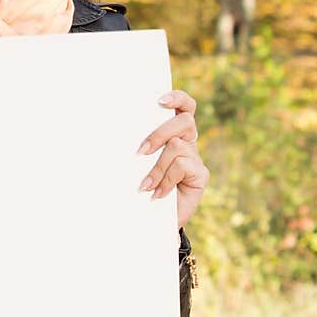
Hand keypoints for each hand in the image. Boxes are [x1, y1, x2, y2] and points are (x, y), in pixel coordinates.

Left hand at [136, 88, 209, 228]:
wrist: (155, 219)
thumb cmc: (141, 185)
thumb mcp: (136, 163)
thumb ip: (137, 146)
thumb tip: (115, 132)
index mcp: (174, 132)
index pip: (184, 106)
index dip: (177, 98)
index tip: (160, 100)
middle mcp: (187, 141)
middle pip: (184, 121)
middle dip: (160, 133)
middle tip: (141, 152)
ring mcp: (195, 158)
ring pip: (177, 146)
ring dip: (157, 166)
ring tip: (144, 185)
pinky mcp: (201, 175)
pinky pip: (183, 166)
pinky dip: (166, 180)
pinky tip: (157, 194)